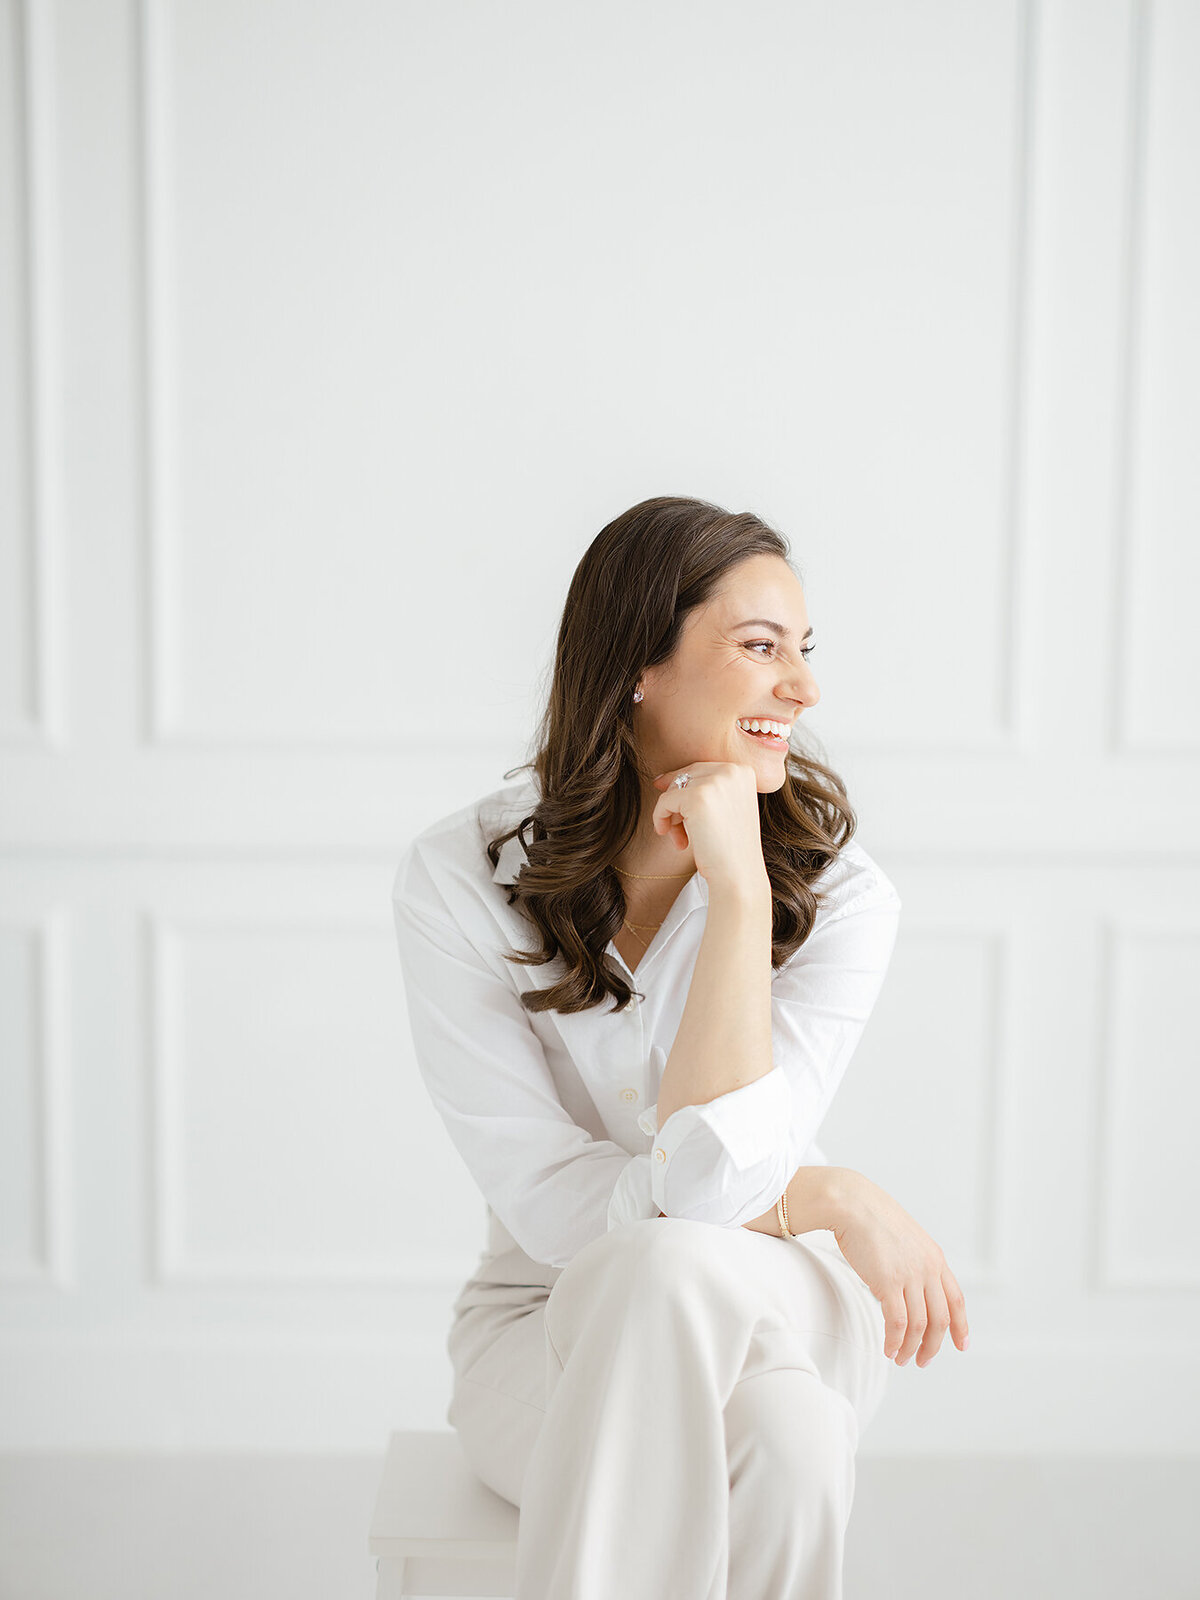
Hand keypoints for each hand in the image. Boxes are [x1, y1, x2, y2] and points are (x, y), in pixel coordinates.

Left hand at [650, 762, 766, 894]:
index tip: (672, 807)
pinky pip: (665, 801)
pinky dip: (661, 818)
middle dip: (676, 801)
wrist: (738, 875)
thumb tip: (660, 779)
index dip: (683, 787)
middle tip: (674, 828)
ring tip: (678, 837)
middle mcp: (732, 771)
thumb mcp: (724, 809)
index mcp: (743, 772)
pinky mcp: (697, 797)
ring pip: (674, 788)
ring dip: (670, 813)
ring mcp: (715, 782)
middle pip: (687, 775)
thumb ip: (703, 790)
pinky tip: (673, 838)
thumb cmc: (730, 849)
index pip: (702, 769)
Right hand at [830, 1170, 969, 1367]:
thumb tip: (908, 1286)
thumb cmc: (871, 1216)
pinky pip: (897, 1322)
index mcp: (935, 1257)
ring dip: (911, 1348)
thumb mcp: (905, 1238)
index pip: (956, 1299)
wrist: (852, 1203)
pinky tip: (889, 1349)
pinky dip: (895, 1341)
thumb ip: (914, 1261)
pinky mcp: (888, 1282)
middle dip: (933, 1345)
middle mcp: (928, 1268)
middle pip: (940, 1319)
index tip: (962, 1344)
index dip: (961, 1325)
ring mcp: (910, 1275)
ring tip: (901, 1359)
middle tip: (923, 1360)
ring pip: (919, 1325)